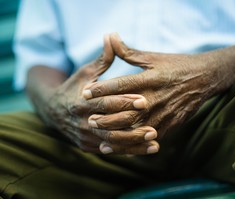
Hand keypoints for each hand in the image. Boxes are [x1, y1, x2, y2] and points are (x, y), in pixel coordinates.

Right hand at [43, 35, 158, 154]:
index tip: (144, 100)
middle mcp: (82, 122)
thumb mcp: (86, 72)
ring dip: (133, 144)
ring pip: (111, 142)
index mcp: (80, 102)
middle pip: (109, 127)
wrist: (53, 110)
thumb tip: (111, 36)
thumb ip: (102, 60)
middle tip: (154, 127)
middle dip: (132, 127)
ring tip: (154, 142)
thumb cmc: (74, 88)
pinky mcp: (88, 146)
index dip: (123, 102)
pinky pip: (110, 150)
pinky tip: (145, 150)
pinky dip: (128, 151)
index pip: (104, 103)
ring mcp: (84, 136)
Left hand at [83, 33, 220, 140]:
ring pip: (135, 129)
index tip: (85, 92)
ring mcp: (164, 114)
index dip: (102, 89)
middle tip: (88, 119)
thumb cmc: (177, 65)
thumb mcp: (153, 57)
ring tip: (99, 136)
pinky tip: (121, 146)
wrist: (205, 78)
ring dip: (115, 134)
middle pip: (125, 111)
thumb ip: (129, 52)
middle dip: (105, 116)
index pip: (121, 85)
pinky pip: (148, 137)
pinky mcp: (170, 125)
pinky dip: (133, 144)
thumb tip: (110, 37)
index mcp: (150, 79)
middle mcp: (156, 98)